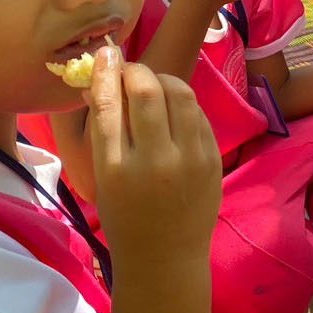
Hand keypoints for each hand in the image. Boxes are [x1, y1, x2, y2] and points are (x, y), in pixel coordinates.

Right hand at [87, 47, 222, 259]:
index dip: (106, 72)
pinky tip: (172, 108)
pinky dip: (183, 102)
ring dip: (163, 80)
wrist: (166, 258)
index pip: (108, 104)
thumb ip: (104, 132)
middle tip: (129, 71)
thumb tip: (100, 81)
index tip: (106, 54)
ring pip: (180, 94)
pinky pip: (198, 114)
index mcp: (115, 169)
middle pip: (146, 91)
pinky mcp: (212, 160)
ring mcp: (189, 160)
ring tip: (153, 85)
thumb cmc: (126, 217)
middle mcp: (154, 162)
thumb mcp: (104, 178)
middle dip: (135, 71)